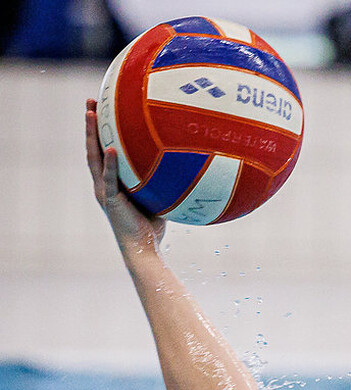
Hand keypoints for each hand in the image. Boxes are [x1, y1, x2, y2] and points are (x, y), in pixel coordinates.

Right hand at [85, 99, 165, 251]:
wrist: (144, 249)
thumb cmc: (153, 228)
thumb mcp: (157, 197)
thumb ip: (160, 180)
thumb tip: (181, 163)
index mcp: (112, 183)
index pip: (103, 151)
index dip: (101, 130)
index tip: (102, 108)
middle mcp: (103, 184)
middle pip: (93, 148)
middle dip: (90, 123)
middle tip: (90, 100)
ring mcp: (104, 191)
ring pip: (94, 157)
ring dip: (91, 135)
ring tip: (90, 113)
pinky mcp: (110, 201)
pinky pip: (110, 178)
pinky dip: (110, 163)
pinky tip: (112, 147)